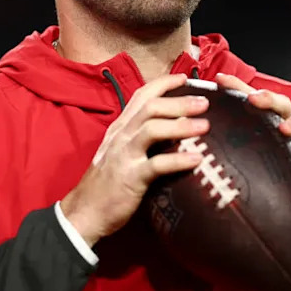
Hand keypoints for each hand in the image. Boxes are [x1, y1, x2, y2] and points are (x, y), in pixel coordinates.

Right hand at [60, 73, 209, 246]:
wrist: (85, 211)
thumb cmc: (106, 183)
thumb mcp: (119, 152)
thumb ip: (138, 138)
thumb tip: (170, 129)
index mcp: (120, 128)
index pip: (141, 96)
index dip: (163, 84)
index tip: (185, 78)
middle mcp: (121, 136)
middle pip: (151, 107)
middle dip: (179, 102)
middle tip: (205, 103)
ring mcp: (124, 155)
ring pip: (152, 129)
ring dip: (181, 125)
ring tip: (205, 126)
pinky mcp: (130, 177)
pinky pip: (156, 164)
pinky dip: (178, 160)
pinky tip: (197, 160)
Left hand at [215, 73, 290, 201]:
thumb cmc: (265, 162)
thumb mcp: (245, 147)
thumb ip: (224, 137)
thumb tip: (188, 128)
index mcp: (268, 121)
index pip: (254, 98)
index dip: (238, 87)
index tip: (219, 80)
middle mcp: (287, 128)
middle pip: (282, 106)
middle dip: (269, 100)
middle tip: (254, 98)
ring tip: (285, 129)